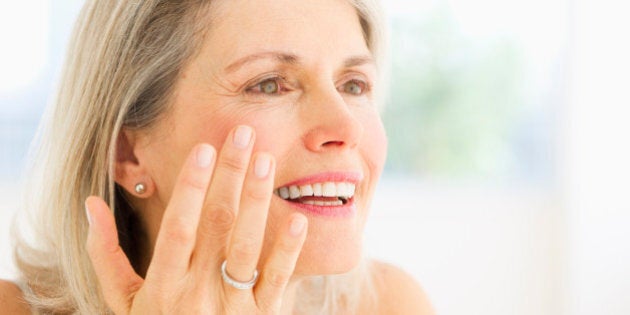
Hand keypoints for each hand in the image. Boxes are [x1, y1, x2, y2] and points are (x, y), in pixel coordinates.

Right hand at [85, 126, 307, 313]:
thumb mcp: (123, 301)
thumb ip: (106, 255)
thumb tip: (91, 204)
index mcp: (164, 286)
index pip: (178, 228)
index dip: (190, 187)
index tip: (203, 148)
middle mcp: (198, 293)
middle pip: (217, 225)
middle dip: (230, 175)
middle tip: (244, 133)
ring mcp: (233, 306)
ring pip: (247, 247)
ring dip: (257, 201)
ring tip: (266, 160)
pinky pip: (276, 281)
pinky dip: (288, 251)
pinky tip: (298, 218)